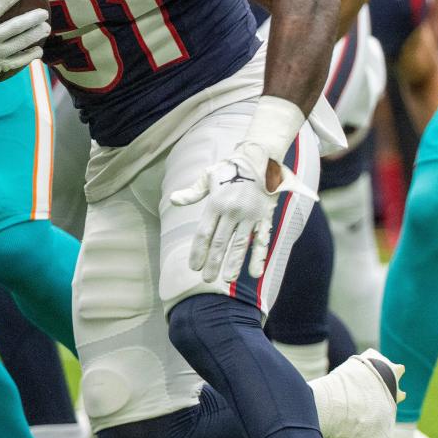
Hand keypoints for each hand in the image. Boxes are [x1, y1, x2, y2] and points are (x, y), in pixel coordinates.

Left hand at [170, 142, 316, 283]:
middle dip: (212, 263)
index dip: (198, 252)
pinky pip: (261, 240)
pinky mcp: (264, 217)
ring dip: (232, 264)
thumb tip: (173, 200)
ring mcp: (249, 215)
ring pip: (239, 244)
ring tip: (226, 280)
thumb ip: (192, 192)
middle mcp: (232, 211)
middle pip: (219, 242)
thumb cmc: (230, 167)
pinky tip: (255, 273)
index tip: (193, 267)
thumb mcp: (208, 176)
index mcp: (216, 203)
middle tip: (207, 280)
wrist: (259, 157)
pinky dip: (258, 257)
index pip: (204, 233)